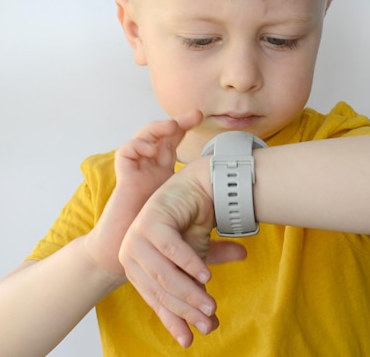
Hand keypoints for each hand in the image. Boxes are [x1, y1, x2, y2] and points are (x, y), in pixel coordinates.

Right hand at [83, 111, 202, 283]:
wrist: (126, 255)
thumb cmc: (157, 246)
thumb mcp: (190, 238)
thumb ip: (214, 244)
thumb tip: (245, 252)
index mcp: (166, 176)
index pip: (177, 145)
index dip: (188, 129)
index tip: (204, 118)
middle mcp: (151, 169)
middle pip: (163, 136)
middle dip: (178, 123)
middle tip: (195, 114)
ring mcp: (137, 172)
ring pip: (144, 138)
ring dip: (158, 130)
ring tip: (173, 126)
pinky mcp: (124, 179)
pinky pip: (127, 153)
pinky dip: (139, 146)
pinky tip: (153, 149)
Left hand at [118, 159, 246, 347]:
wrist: (199, 190)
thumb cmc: (192, 229)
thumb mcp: (194, 268)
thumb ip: (197, 292)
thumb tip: (211, 327)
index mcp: (136, 267)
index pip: (156, 300)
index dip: (175, 320)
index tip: (192, 339)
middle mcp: (131, 252)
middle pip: (161, 289)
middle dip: (186, 308)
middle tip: (209, 319)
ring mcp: (137, 235)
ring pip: (165, 274)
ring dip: (190, 291)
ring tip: (211, 304)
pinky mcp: (150, 220)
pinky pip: (171, 249)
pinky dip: (189, 263)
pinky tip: (206, 274)